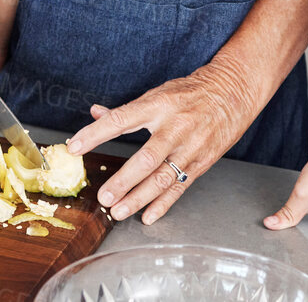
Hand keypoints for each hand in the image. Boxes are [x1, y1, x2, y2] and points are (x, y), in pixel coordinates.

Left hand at [67, 61, 255, 224]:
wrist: (232, 93)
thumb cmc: (191, 91)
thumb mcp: (158, 92)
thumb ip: (126, 109)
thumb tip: (95, 114)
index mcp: (158, 104)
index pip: (120, 120)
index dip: (95, 134)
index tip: (74, 147)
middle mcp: (174, 127)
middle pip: (146, 158)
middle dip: (123, 180)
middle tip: (104, 196)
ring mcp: (190, 147)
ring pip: (163, 178)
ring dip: (139, 198)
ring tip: (119, 211)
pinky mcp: (202, 162)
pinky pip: (180, 187)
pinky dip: (163, 204)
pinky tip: (148, 216)